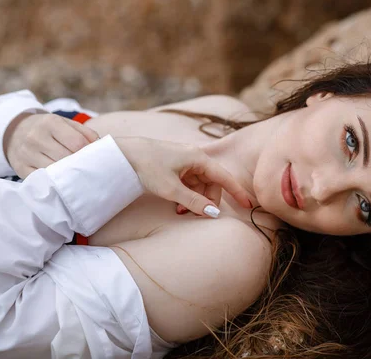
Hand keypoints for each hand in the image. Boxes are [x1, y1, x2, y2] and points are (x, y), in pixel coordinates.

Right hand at [4, 113, 99, 178]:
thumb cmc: (49, 129)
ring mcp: (26, 154)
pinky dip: (53, 181)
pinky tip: (61, 180)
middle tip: (86, 168)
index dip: (87, 151)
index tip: (91, 156)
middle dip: (78, 164)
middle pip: (66, 157)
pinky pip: (42, 179)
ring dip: (67, 174)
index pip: (77, 142)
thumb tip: (99, 146)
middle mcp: (36, 137)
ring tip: (75, 174)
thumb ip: (85, 133)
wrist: (16, 132)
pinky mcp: (21, 168)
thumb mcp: (65, 124)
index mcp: (50, 122)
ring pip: (55, 170)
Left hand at [115, 137, 251, 217]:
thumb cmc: (147, 166)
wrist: (122, 154)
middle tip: (195, 215)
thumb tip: (214, 213)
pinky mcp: (175, 166)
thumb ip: (194, 202)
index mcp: (198, 158)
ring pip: (200, 185)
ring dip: (195, 200)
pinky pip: (189, 183)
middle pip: (212, 183)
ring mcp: (185, 161)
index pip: (225, 177)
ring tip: (180, 211)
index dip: (237, 192)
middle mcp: (195, 157)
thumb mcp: (171, 189)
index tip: (248, 204)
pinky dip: (186, 195)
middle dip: (206, 201)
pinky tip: (176, 204)